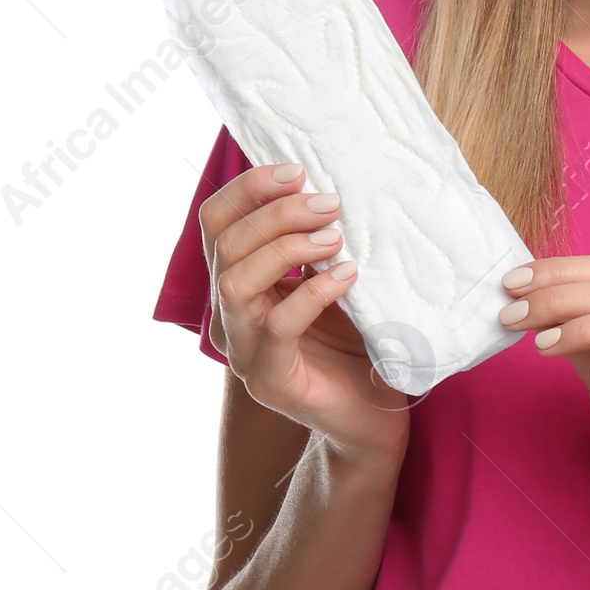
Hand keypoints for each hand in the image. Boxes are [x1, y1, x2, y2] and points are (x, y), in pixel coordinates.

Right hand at [199, 163, 410, 467]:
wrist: (372, 417)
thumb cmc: (355, 342)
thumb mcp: (333, 279)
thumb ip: (318, 242)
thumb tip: (329, 185)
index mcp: (238, 285)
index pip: (217, 223)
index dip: (249, 189)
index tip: (298, 171)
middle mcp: (230, 316)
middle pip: (226, 245)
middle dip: (277, 213)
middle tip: (330, 204)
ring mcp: (245, 351)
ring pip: (236, 282)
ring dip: (286, 247)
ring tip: (335, 238)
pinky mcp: (272, 381)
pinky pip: (279, 326)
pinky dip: (313, 292)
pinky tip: (348, 275)